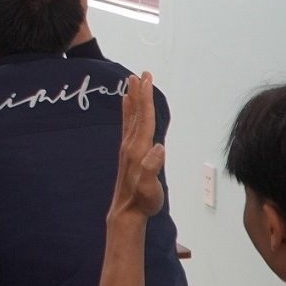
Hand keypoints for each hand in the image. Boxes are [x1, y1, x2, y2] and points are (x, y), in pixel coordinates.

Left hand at [110, 73, 165, 220]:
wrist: (126, 212)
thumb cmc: (142, 202)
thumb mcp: (150, 189)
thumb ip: (153, 168)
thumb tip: (159, 148)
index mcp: (139, 150)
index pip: (144, 118)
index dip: (146, 98)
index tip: (146, 80)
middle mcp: (131, 145)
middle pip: (136, 113)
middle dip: (139, 92)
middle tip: (140, 73)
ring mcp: (127, 148)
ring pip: (131, 117)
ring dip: (132, 99)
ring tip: (131, 82)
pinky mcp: (127, 153)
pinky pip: (127, 126)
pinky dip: (128, 112)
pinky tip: (126, 105)